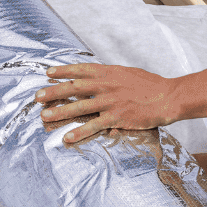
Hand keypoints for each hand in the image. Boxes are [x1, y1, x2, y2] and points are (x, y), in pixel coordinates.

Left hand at [34, 62, 178, 143]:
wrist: (169, 96)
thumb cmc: (151, 85)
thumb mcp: (128, 73)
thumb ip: (111, 75)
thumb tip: (97, 76)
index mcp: (109, 72)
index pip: (81, 69)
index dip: (63, 71)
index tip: (48, 73)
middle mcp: (107, 85)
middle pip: (74, 88)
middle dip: (54, 92)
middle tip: (37, 97)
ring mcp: (111, 102)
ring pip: (80, 107)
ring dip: (60, 112)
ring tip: (44, 116)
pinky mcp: (117, 117)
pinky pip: (94, 126)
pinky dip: (80, 132)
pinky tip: (67, 137)